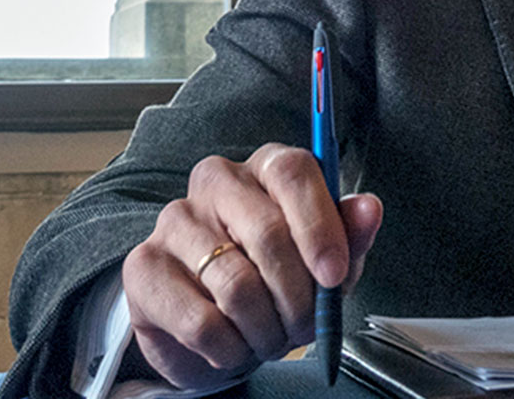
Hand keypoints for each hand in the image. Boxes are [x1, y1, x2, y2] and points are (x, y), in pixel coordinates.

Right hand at [122, 145, 381, 388]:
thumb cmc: (279, 276)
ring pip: (236, 285)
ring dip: (266, 330)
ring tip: (271, 339)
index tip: (334, 276)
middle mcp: (217, 180)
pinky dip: (230, 349)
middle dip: (298, 296)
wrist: (212, 318)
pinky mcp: (143, 267)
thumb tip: (370, 208)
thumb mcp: (326, 258)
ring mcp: (175, 220)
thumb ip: (350, 234)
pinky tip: (234, 346)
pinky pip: (201, 322)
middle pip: (268, 232)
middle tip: (305, 327)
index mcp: (267, 165)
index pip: (293, 172)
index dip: (319, 227)